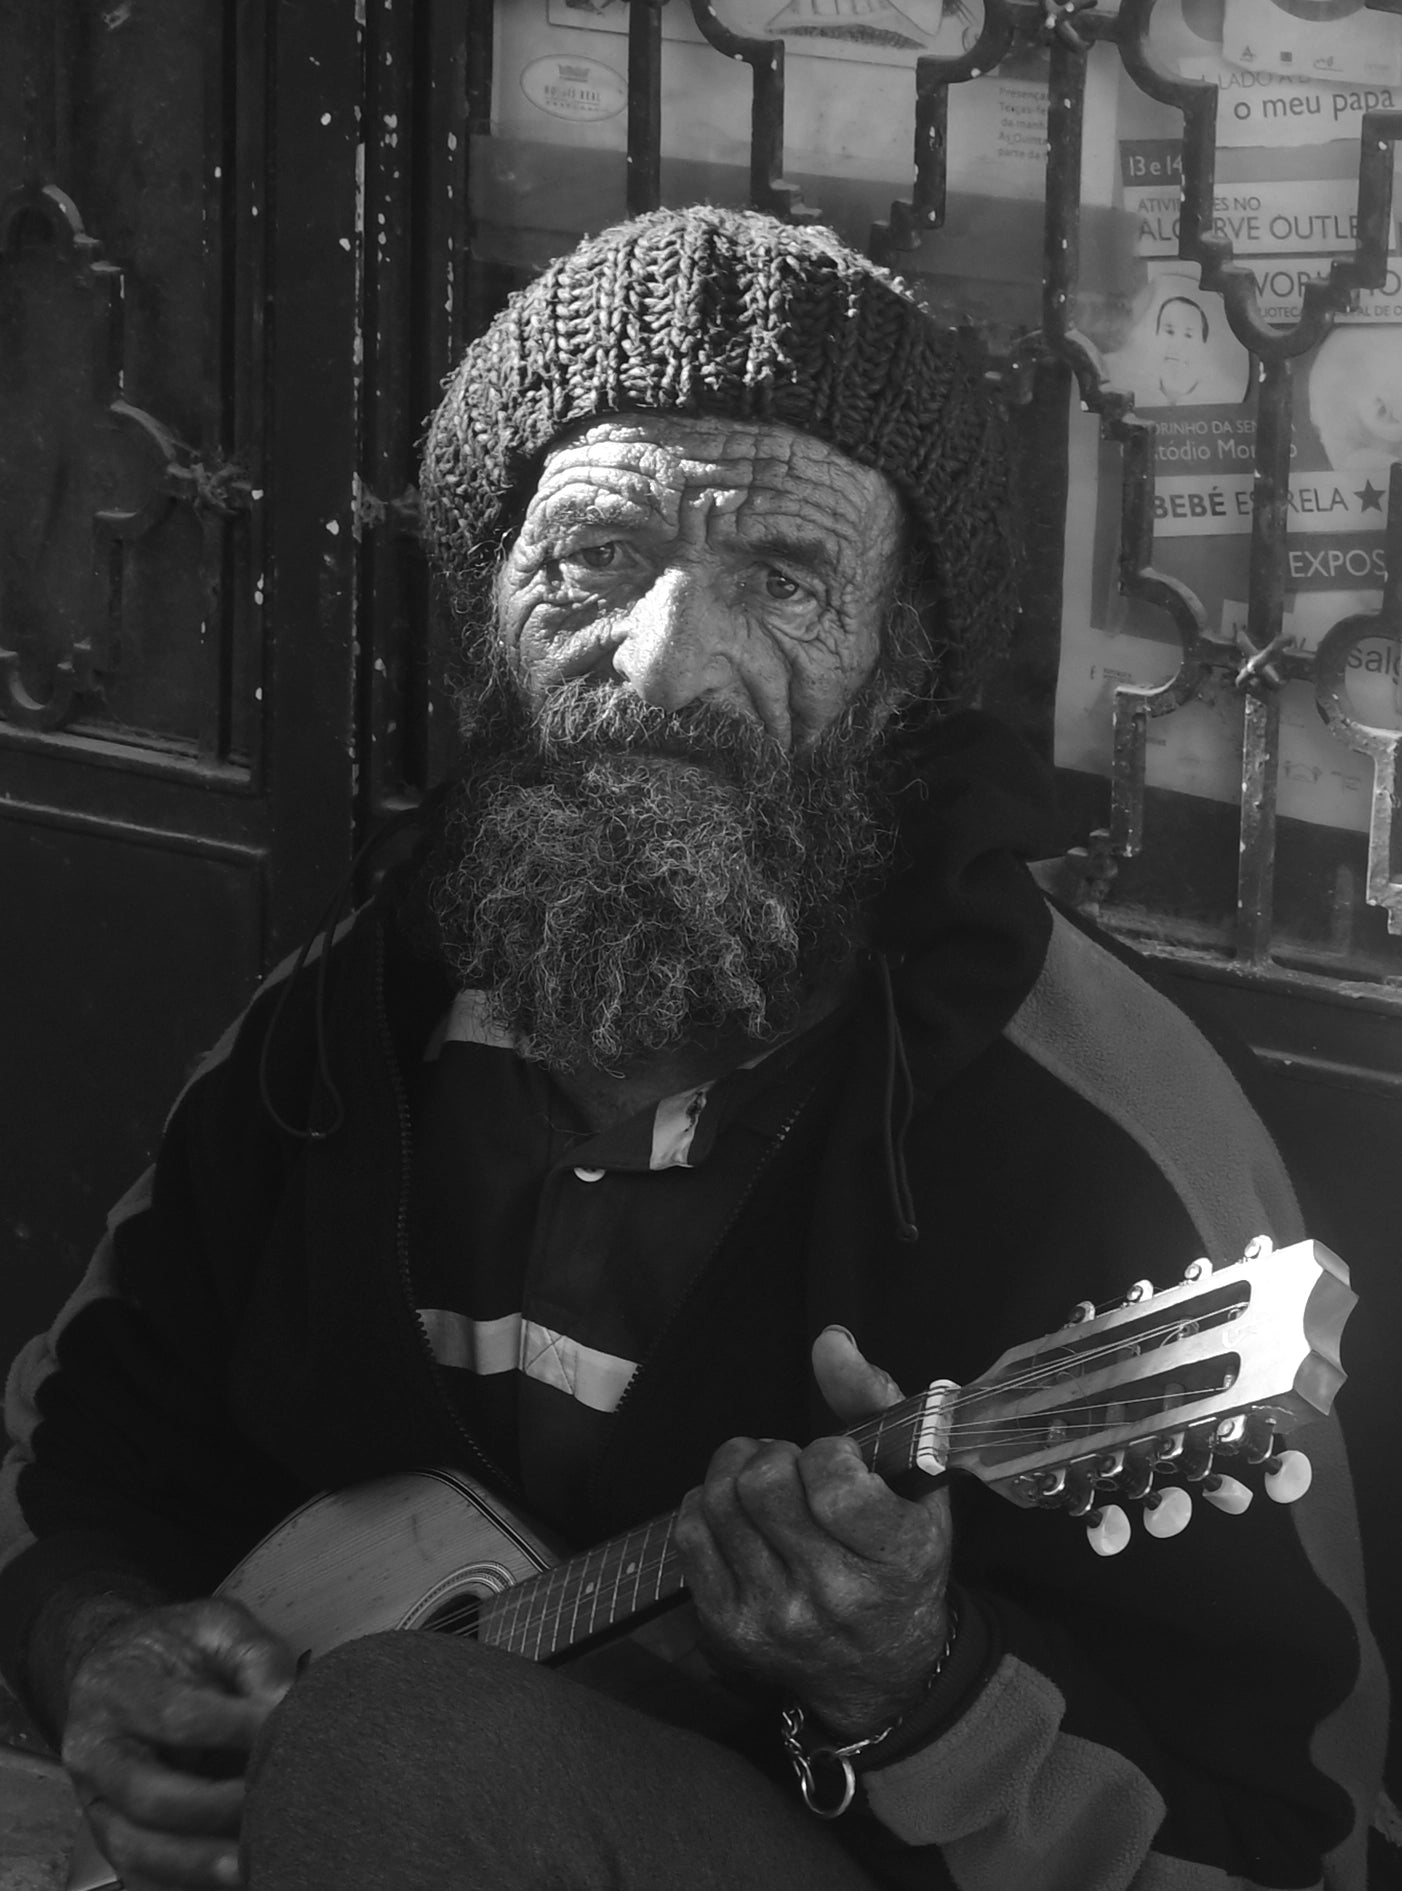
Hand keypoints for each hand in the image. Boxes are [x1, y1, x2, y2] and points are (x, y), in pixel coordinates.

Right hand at [62, 1597, 295, 1889]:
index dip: (232, 1729)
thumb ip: (254, 1654)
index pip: (175, 1716)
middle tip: (270, 1806)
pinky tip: (228, 1876)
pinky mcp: (108, 1830)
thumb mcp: (215, 1625)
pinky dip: (180, 1880)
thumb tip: (287, 1701)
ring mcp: (95, 1797)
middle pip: (149, 1795)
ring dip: (194, 1862)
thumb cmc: (176, 1644)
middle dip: (213, 1808)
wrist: (117, 1662)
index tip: (282, 1731)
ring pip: (134, 1846)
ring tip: (248, 1865)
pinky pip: (136, 1870)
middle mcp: (94, 1749)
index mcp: (117, 1687)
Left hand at [674, 1327, 952, 1738]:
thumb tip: (828, 1340)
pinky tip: (738, 1514)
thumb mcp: (918, 1485)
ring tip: (764, 1482)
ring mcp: (774, 1617)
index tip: (838, 1462)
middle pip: (764, 1485)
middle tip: (793, 1467)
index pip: (833, 1480)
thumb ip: (875, 1402)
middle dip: (775, 1455)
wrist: (882, 1674)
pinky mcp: (727, 1627)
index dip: (827, 1453)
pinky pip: (689, 1533)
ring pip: (721, 1501)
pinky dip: (708, 1505)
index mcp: (896, 1560)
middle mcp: (833, 1597)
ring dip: (737, 1470)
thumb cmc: (902, 1562)